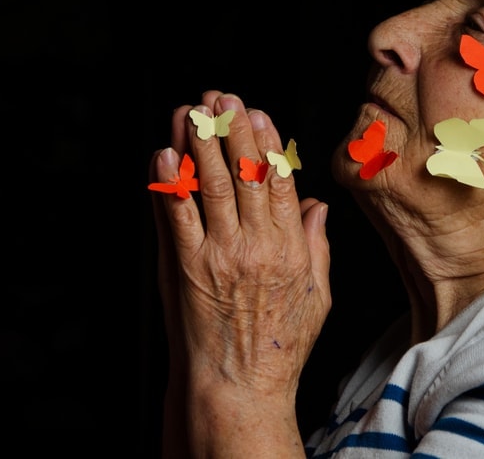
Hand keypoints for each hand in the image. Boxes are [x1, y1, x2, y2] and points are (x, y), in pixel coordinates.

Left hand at [149, 91, 331, 455]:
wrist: (238, 386)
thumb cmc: (280, 346)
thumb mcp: (317, 296)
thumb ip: (318, 247)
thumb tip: (318, 206)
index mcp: (291, 248)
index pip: (281, 182)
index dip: (269, 143)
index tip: (261, 113)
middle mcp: (257, 245)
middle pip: (246, 174)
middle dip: (233, 129)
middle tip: (223, 97)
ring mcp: (219, 255)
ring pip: (212, 187)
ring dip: (201, 144)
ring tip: (193, 110)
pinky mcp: (186, 268)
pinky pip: (176, 218)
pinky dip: (170, 185)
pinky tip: (165, 155)